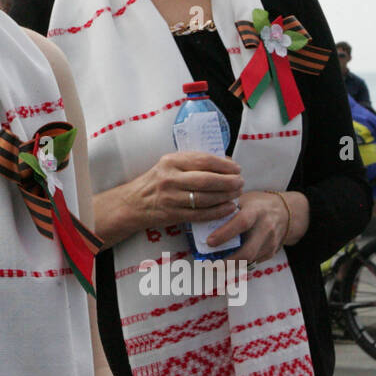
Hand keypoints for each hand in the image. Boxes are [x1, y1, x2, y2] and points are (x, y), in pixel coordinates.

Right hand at [95, 151, 242, 246]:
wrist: (134, 203)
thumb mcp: (170, 165)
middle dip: (229, 182)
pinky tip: (229, 208)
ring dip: (226, 197)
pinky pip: (201, 214)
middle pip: (207, 180)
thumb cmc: (157, 181)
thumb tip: (226, 161)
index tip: (237, 168)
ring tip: (237, 194)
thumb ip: (194, 162)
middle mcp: (170, 178)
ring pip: (206, 198)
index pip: (204, 160)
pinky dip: (218, 212)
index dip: (224, 165)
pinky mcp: (173, 215)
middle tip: (241, 182)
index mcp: (171, 161)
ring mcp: (171, 198)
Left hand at [208, 191, 287, 264]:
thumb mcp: (244, 199)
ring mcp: (270, 243)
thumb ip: (227, 209)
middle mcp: (266, 228)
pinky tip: (227, 264)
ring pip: (249, 261)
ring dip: (230, 266)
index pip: (242, 223)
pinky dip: (239, 265)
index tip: (209, 242)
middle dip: (227, 262)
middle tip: (210, 264)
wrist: (285, 213)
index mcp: (256, 211)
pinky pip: (253, 262)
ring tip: (214, 266)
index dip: (225, 234)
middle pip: (247, 251)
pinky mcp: (271, 253)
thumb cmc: (258, 204)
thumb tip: (203, 220)